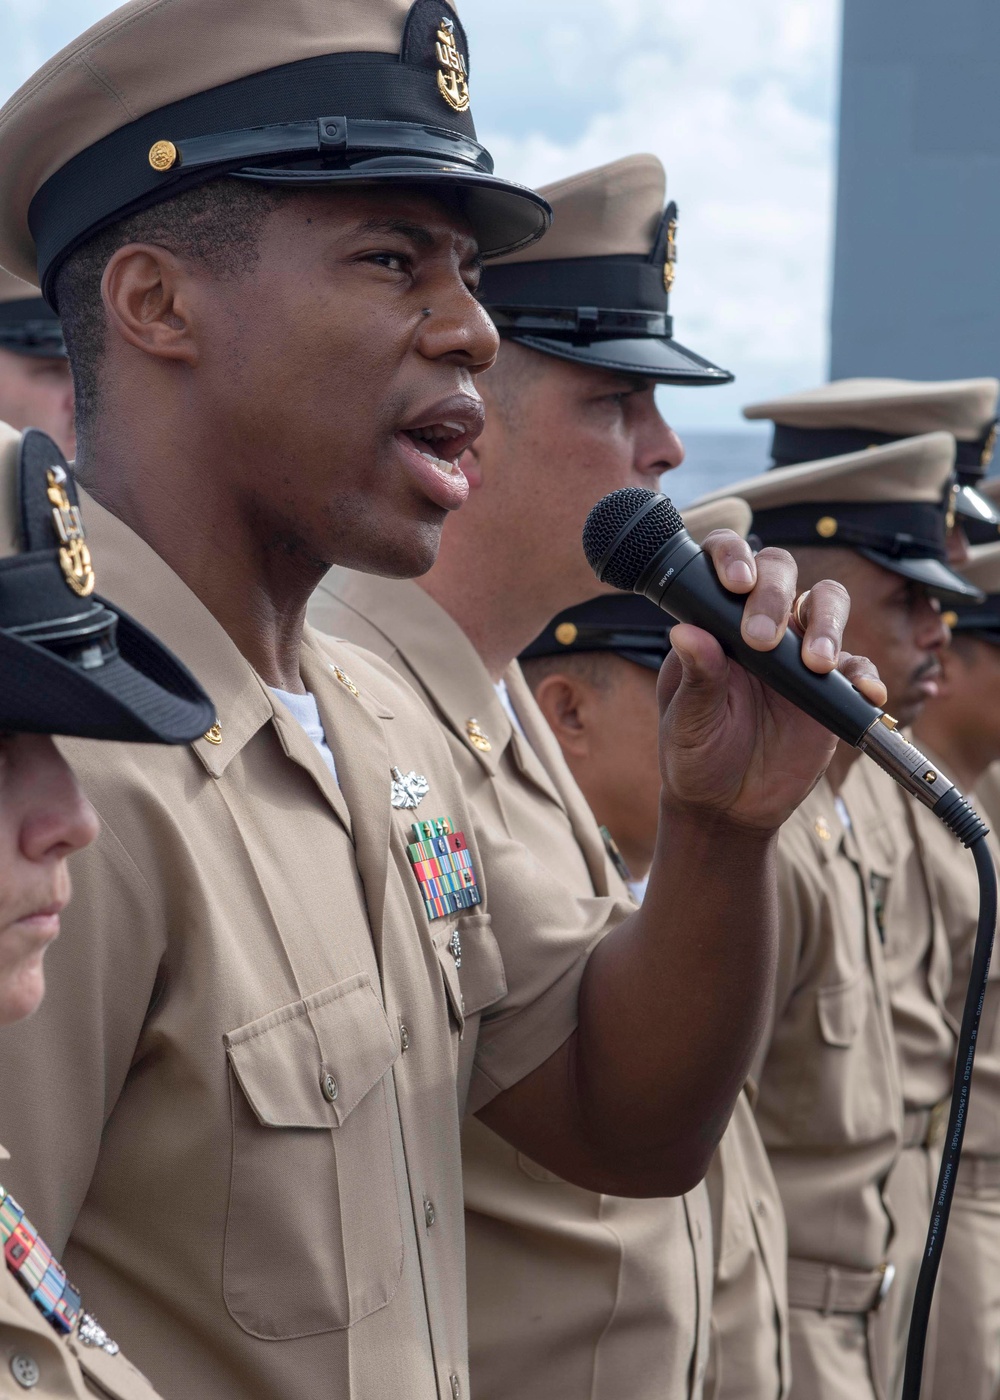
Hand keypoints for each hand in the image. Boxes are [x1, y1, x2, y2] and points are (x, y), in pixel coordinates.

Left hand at [655, 532, 884, 830]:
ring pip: (826, 603)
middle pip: (781, 572)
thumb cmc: (696, 756)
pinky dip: (863, 675)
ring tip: (819, 664)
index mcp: (715, 624)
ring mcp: (798, 651)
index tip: (736, 582)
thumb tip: (685, 632)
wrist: (729, 807)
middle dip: (776, 594)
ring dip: (828, 624)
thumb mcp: (688, 722)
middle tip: (762, 639)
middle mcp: (759, 626)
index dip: (732, 557)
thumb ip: (696, 679)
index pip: (726, 567)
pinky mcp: (831, 687)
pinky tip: (862, 693)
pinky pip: (857, 666)